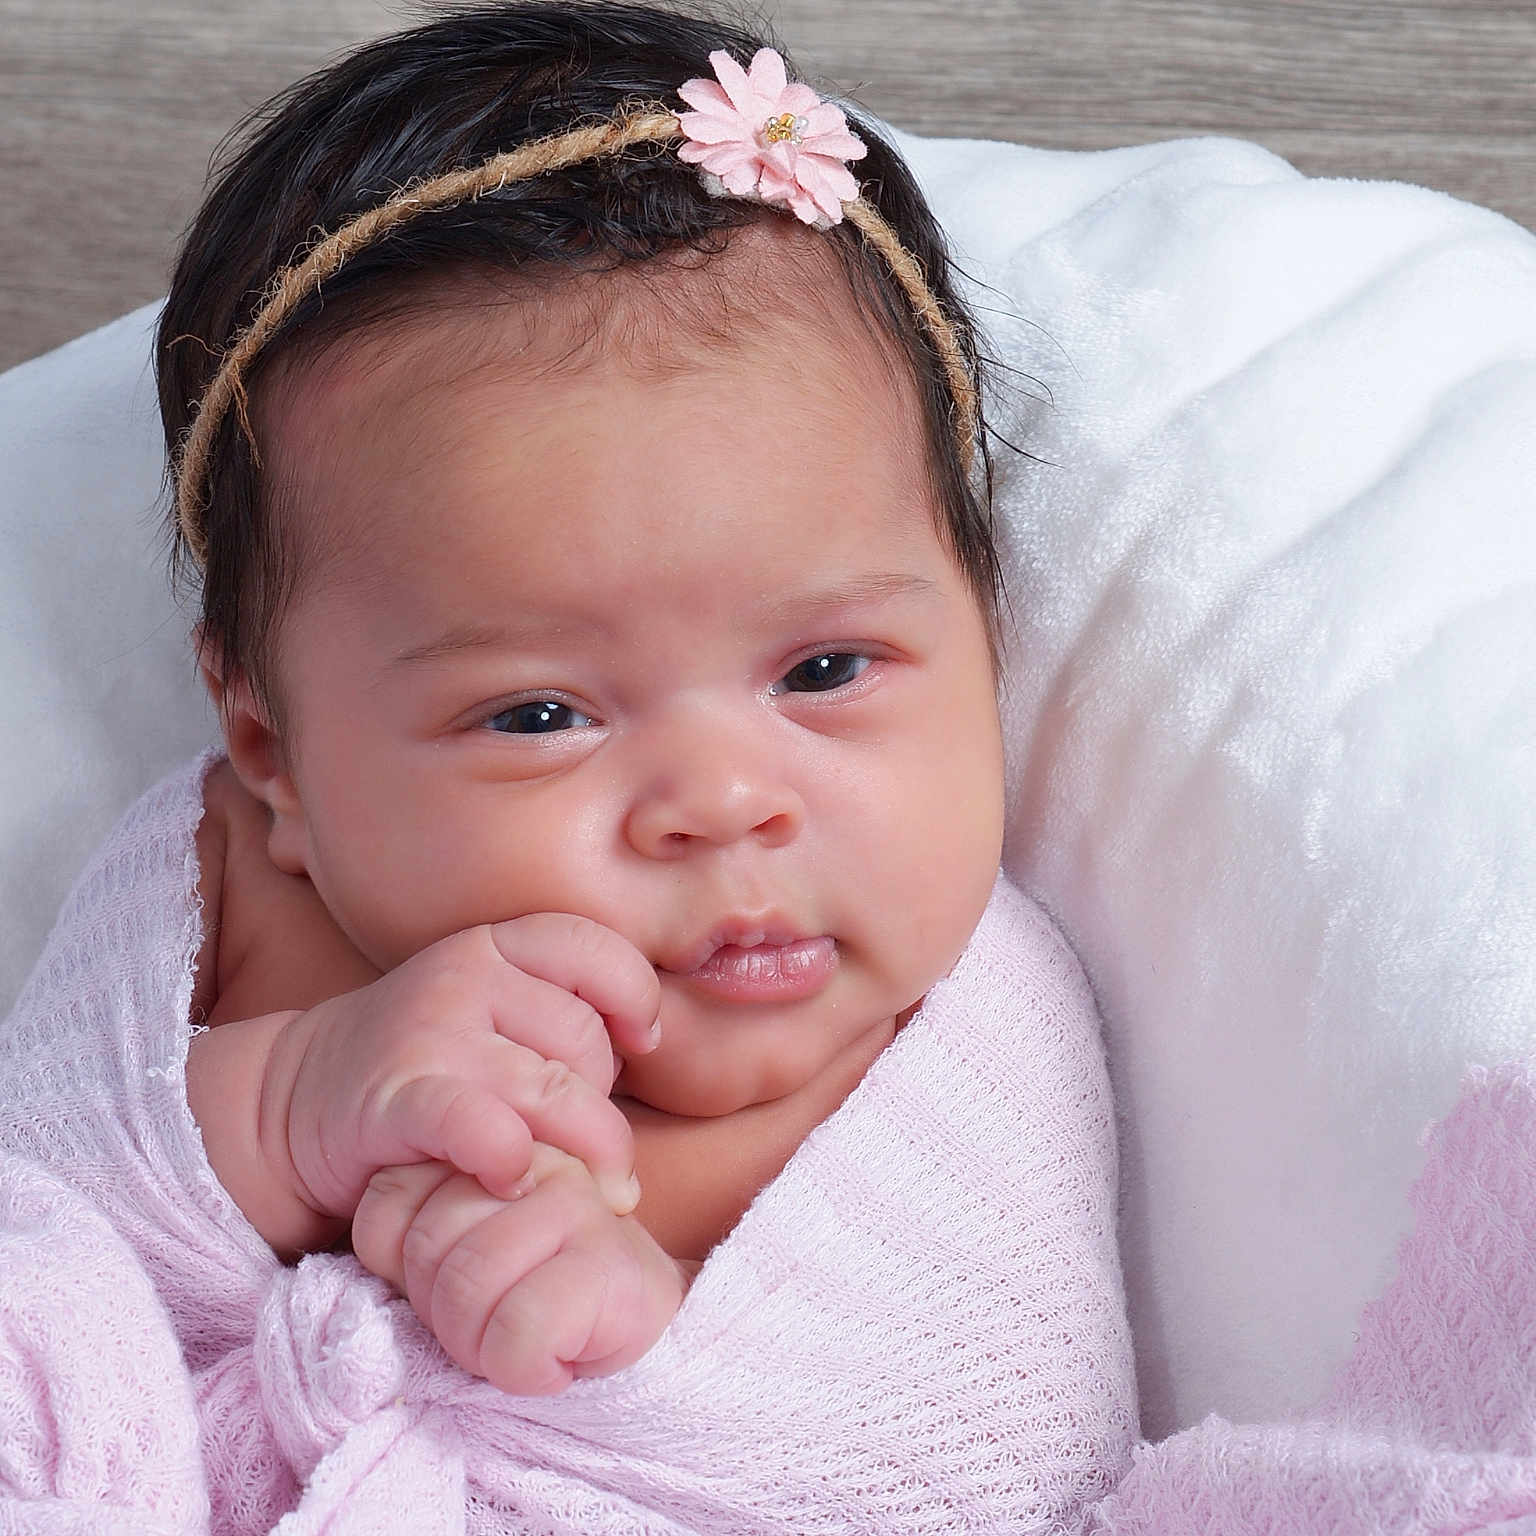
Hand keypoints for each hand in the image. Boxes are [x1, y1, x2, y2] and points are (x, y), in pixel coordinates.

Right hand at [268, 915, 660, 1230]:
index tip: (641, 1043)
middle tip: (576, 1137)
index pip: (596, 947)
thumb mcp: (493, 1016)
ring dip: (582, 1149)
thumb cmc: (427, 1068)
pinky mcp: (398, 1098)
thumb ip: (560, 1017)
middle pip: (585, 1036)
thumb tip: (651, 1048)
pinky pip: (483, 1126)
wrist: (297, 1102)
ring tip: (578, 1183)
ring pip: (554, 1088)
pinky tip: (513, 1179)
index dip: (635, 995)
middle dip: (599, 1098)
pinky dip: (510, 1158)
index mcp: (496, 946)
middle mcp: (465, 975)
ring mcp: (430, 1033)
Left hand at [352, 1150, 691, 1393]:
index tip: (447, 1282)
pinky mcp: (611, 1261)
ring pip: (468, 1286)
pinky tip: (550, 1359)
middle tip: (488, 1322)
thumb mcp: (449, 1245)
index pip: (389, 1197)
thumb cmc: (527, 1290)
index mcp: (490, 1135)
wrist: (631, 1324)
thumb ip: (412, 1218)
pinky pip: (520, 1329)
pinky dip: (521, 1368)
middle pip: (426, 1245)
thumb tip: (381, 1240)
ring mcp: (580, 1201)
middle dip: (441, 1311)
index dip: (399, 1266)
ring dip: (479, 1345)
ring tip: (517, 1341)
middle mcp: (537, 1155)